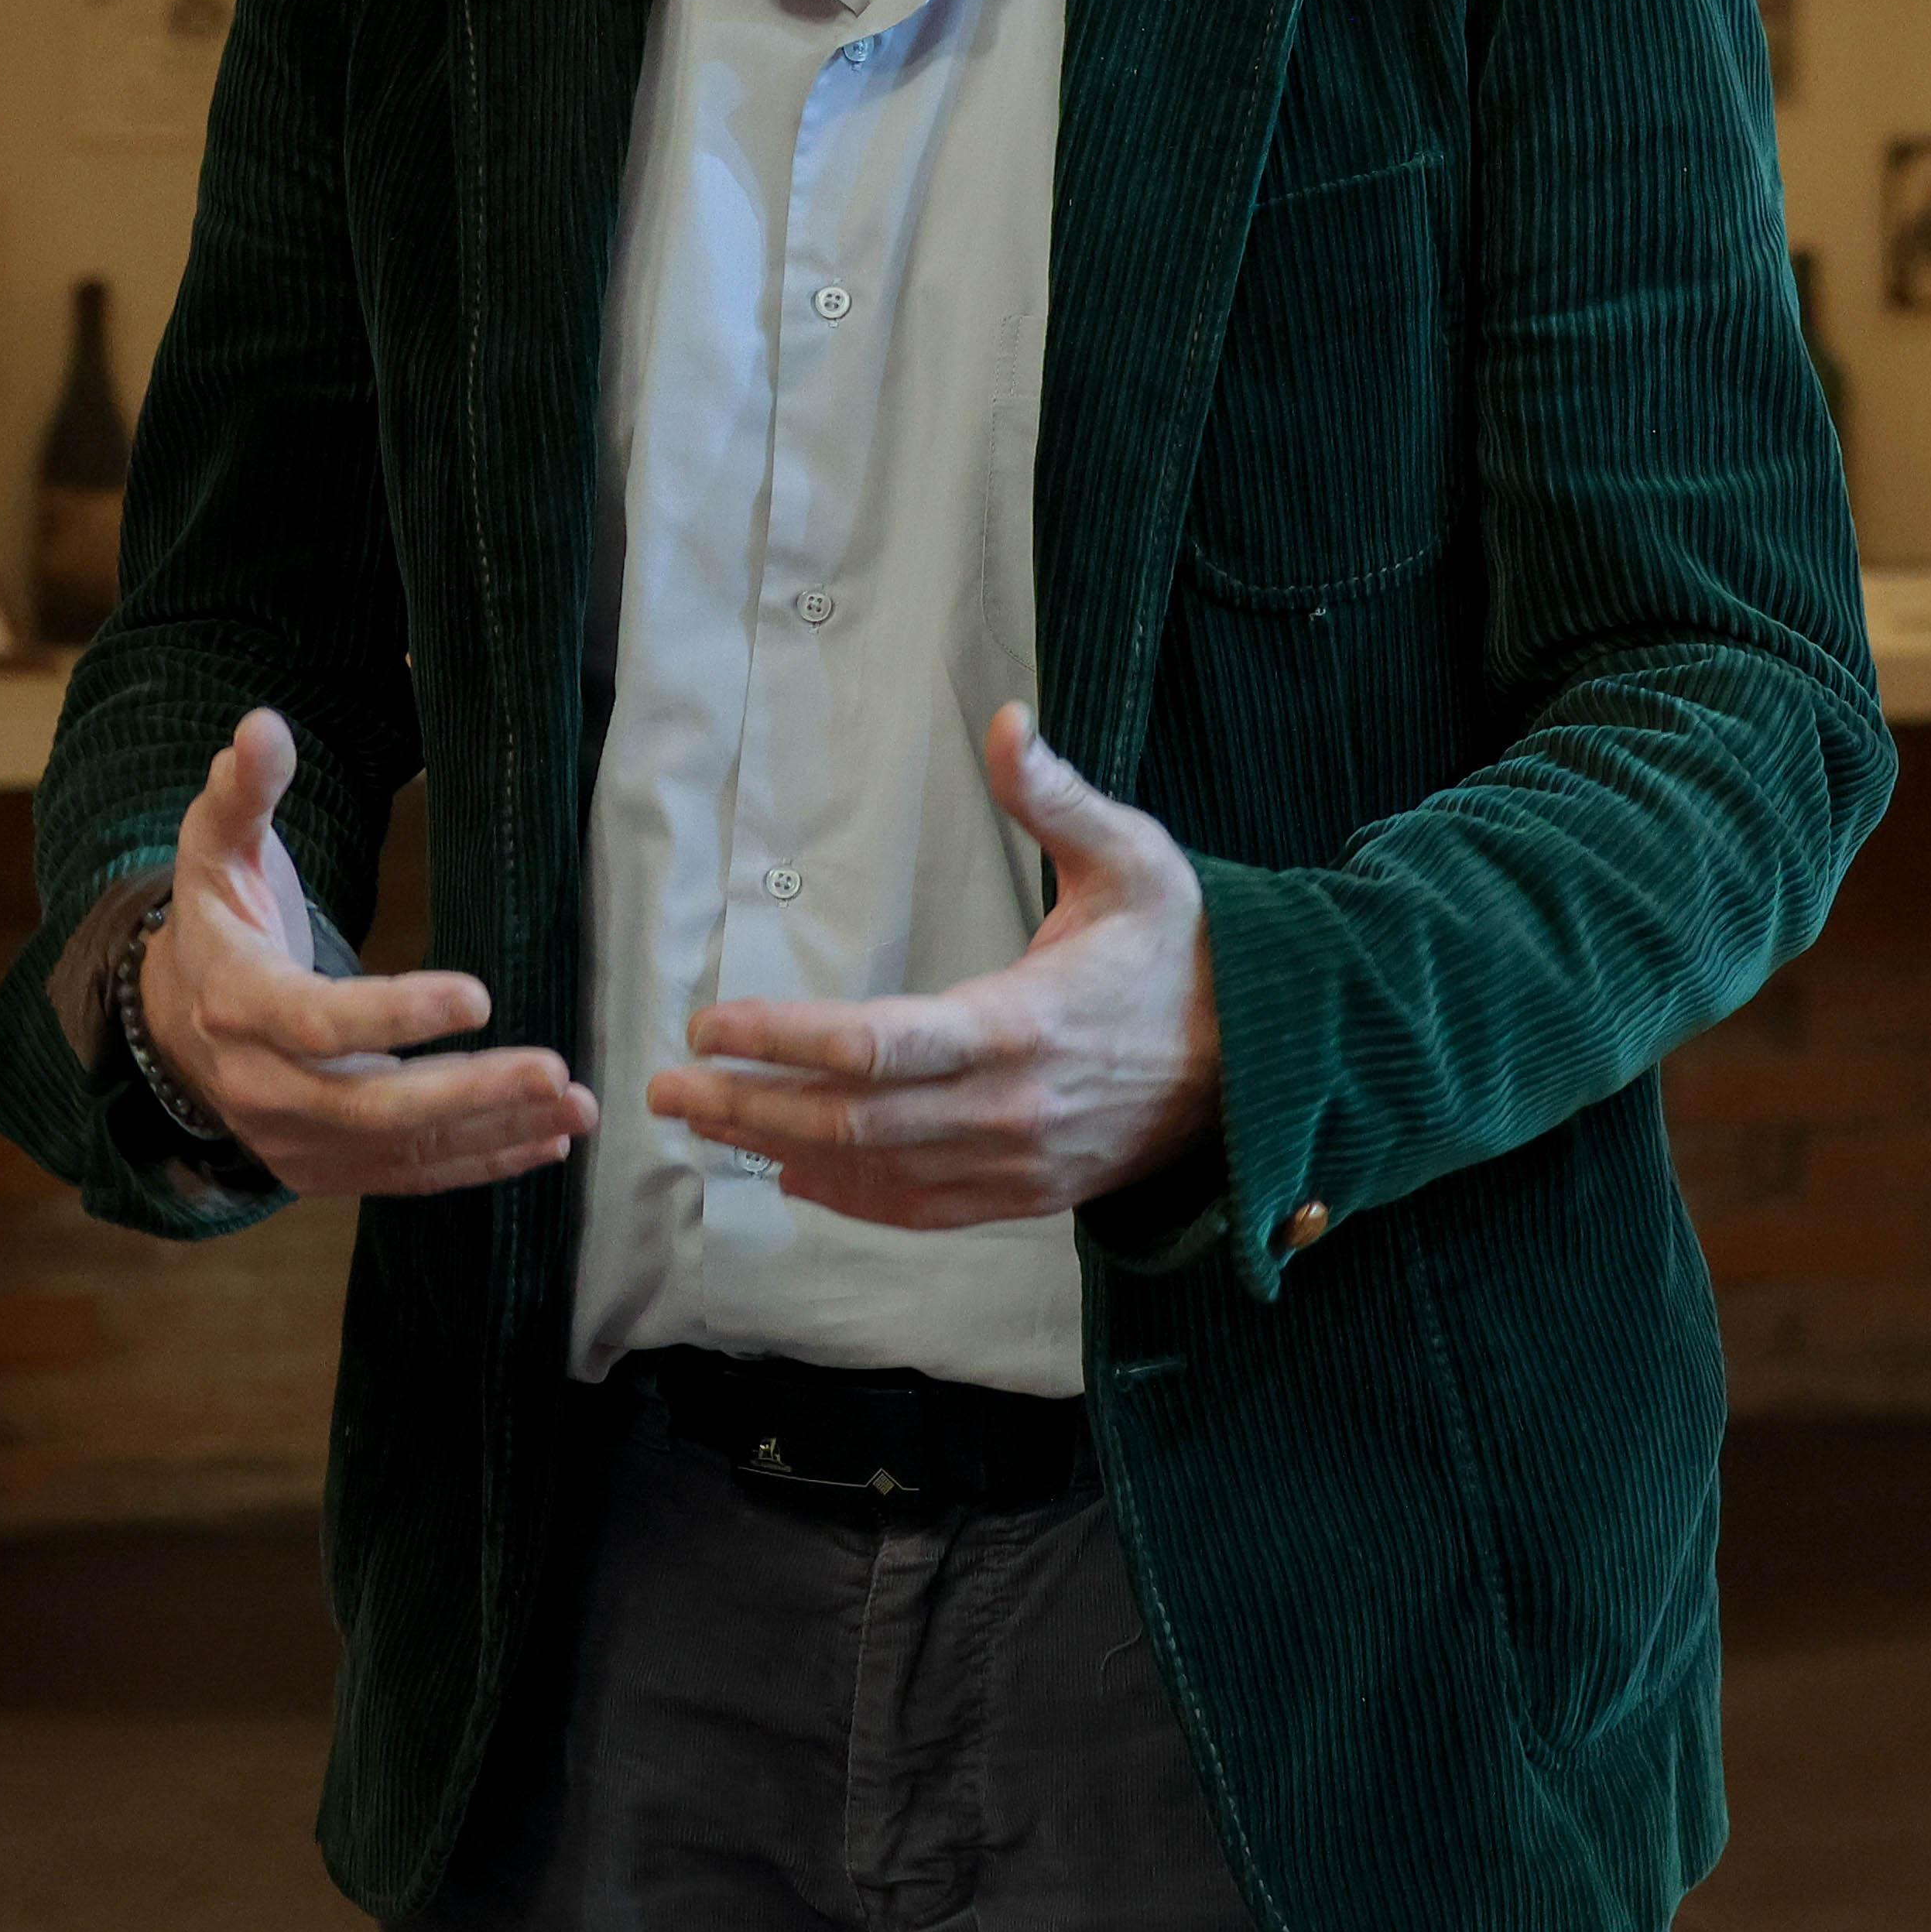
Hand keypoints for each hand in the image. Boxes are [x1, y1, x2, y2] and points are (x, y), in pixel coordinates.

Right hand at [143, 709, 597, 1197]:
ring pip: (399, 1149)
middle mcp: (259, 1085)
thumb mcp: (216, 847)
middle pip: (370, 1105)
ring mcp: (290, 1138)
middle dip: (468, 1094)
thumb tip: (262, 725)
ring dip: (493, 1132)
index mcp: (238, 1002)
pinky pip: (407, 1175)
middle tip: (555, 1070)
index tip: (480, 995)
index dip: (397, 1015)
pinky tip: (547, 1142)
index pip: (319, 1023)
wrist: (175, 1021)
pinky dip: (479, 1164)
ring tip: (576, 1106)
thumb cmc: (217, 919)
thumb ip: (245, 790)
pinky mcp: (322, 1170)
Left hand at [646, 705, 1217, 1227]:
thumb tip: (1010, 721)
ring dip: (779, 1151)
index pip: (879, 1046)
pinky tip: (789, 1175)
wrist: (1262, 1060)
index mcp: (1024, 1024)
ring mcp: (1019, 1163)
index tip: (711, 1024)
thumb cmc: (1186, 950)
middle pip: (853, 1123)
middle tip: (668, 1085)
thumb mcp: (1135, 859)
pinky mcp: (1028, 1194)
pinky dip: (848, 1201)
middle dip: (749, 1106)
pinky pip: (920, 1210)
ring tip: (701, 1122)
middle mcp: (1011, 1108)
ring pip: (876, 1175)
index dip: (784, 1039)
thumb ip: (1058, 798)